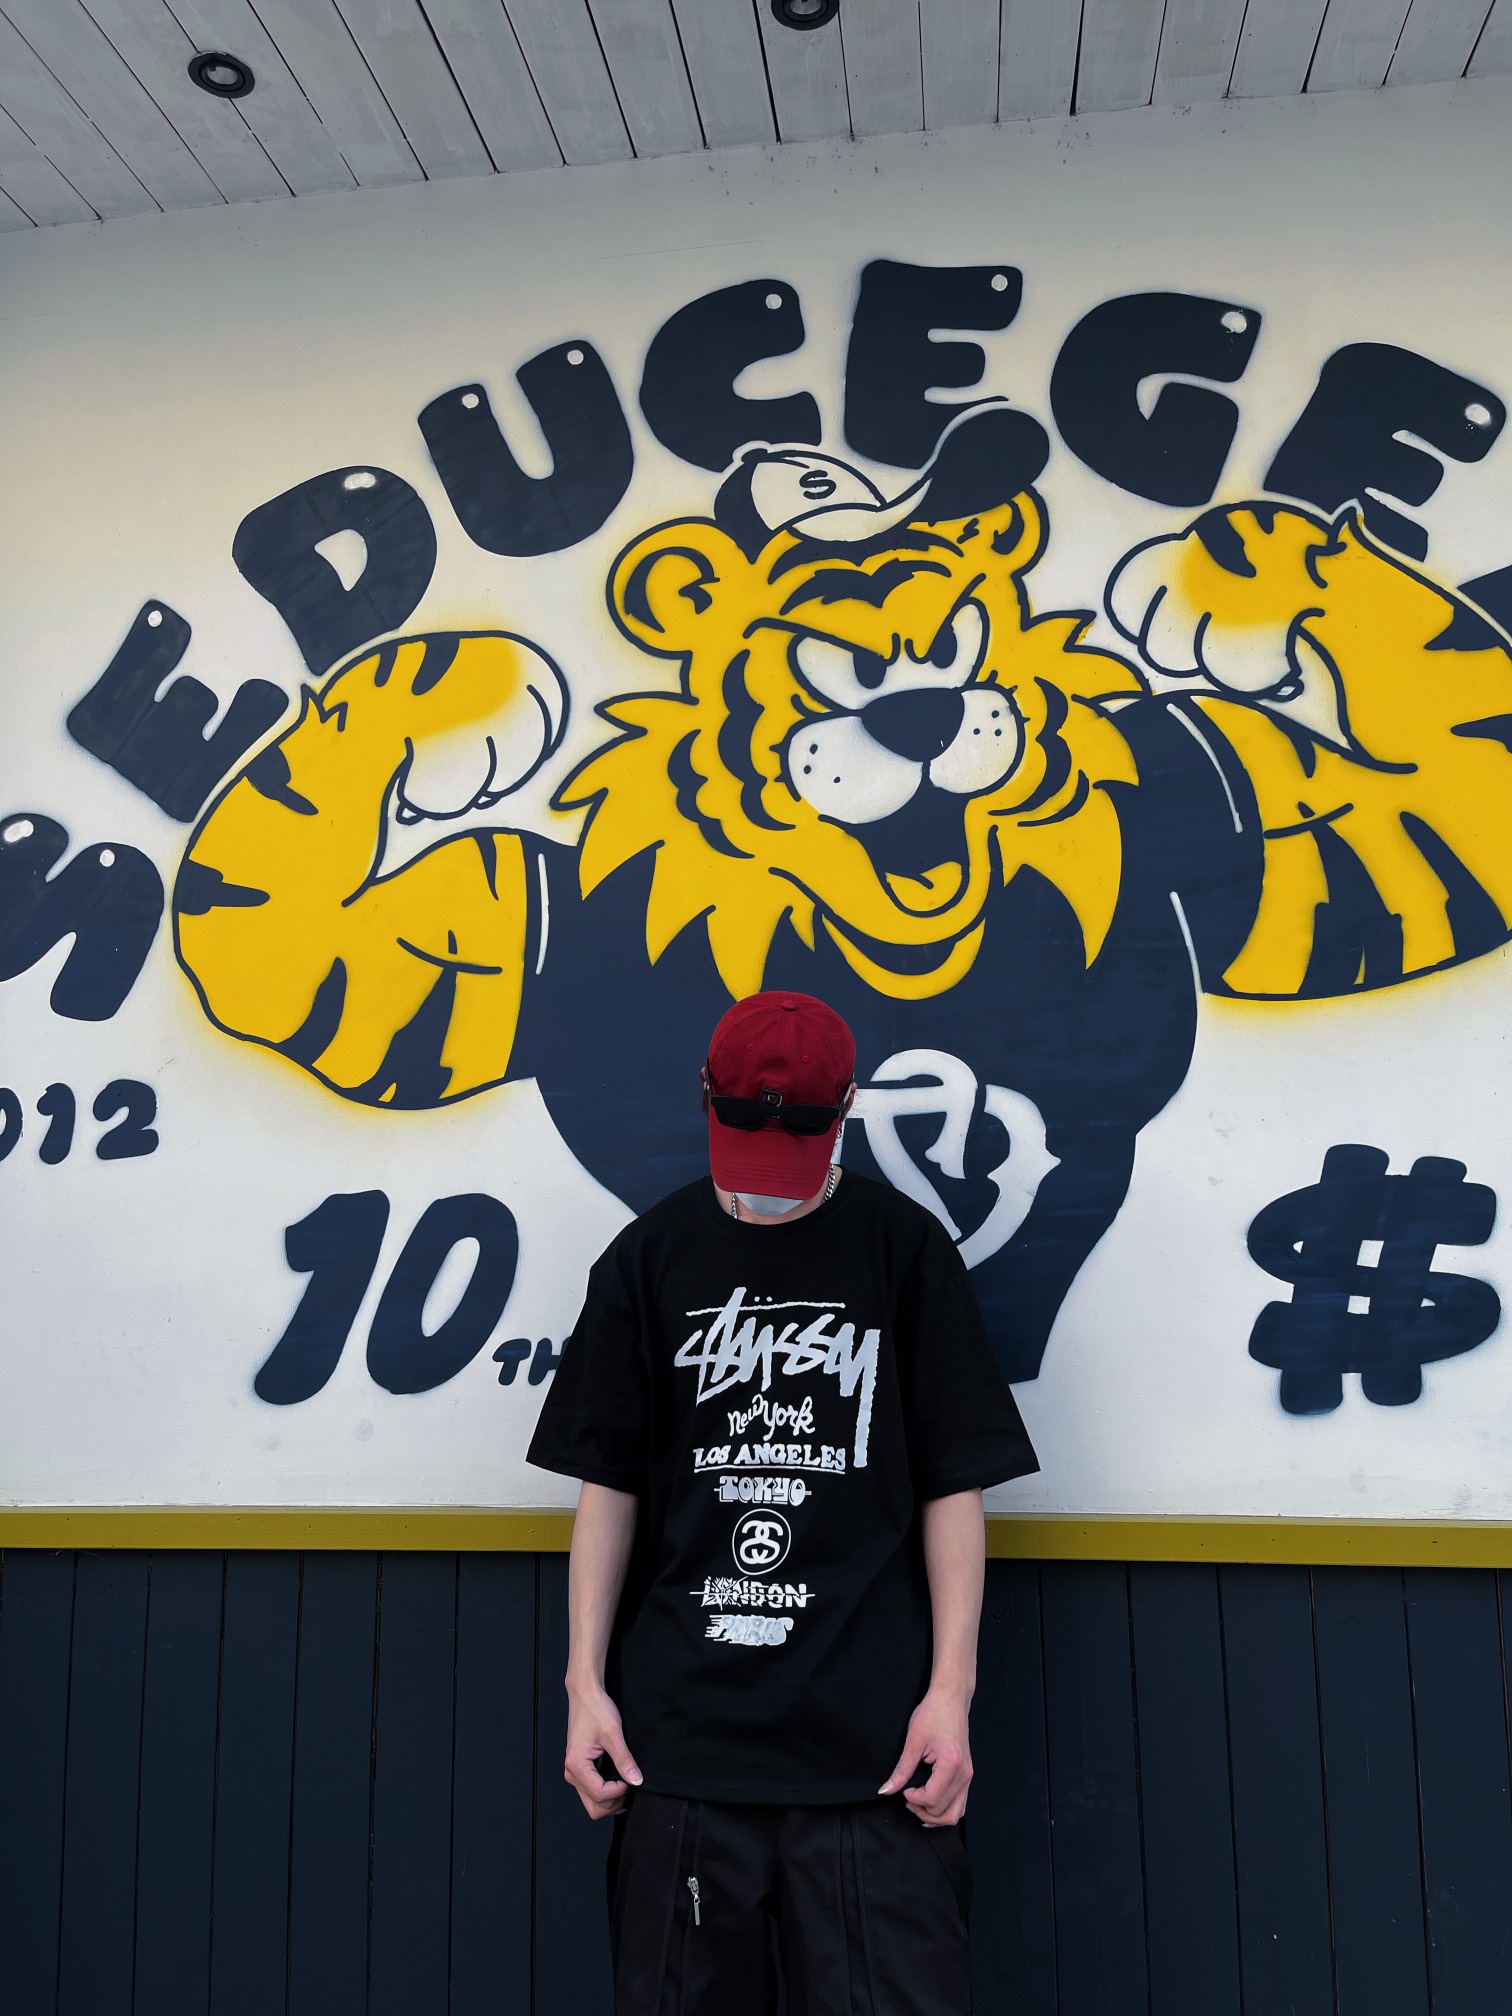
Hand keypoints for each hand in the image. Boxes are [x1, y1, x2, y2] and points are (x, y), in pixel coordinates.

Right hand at [564, 1678, 642, 1818]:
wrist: (585, 1694)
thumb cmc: (596, 1708)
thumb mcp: (613, 1734)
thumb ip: (624, 1760)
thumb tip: (636, 1781)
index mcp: (576, 1765)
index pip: (600, 1795)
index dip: (619, 1791)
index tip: (631, 1779)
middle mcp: (571, 1772)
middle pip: (594, 1807)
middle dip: (614, 1802)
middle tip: (630, 1786)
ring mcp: (574, 1772)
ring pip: (592, 1802)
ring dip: (610, 1800)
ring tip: (626, 1784)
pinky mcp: (579, 1769)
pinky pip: (591, 1791)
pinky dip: (606, 1793)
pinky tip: (618, 1782)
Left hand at [879, 1685, 972, 1826]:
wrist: (951, 1699)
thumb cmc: (933, 1713)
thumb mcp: (913, 1741)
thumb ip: (901, 1770)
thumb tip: (887, 1790)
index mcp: (951, 1764)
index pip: (931, 1799)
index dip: (913, 1799)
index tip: (903, 1789)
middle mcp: (964, 1774)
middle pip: (943, 1811)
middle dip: (922, 1810)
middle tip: (907, 1797)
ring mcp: (968, 1776)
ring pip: (955, 1814)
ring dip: (935, 1816)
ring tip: (918, 1804)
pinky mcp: (967, 1774)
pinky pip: (960, 1803)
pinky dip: (945, 1809)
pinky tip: (930, 1804)